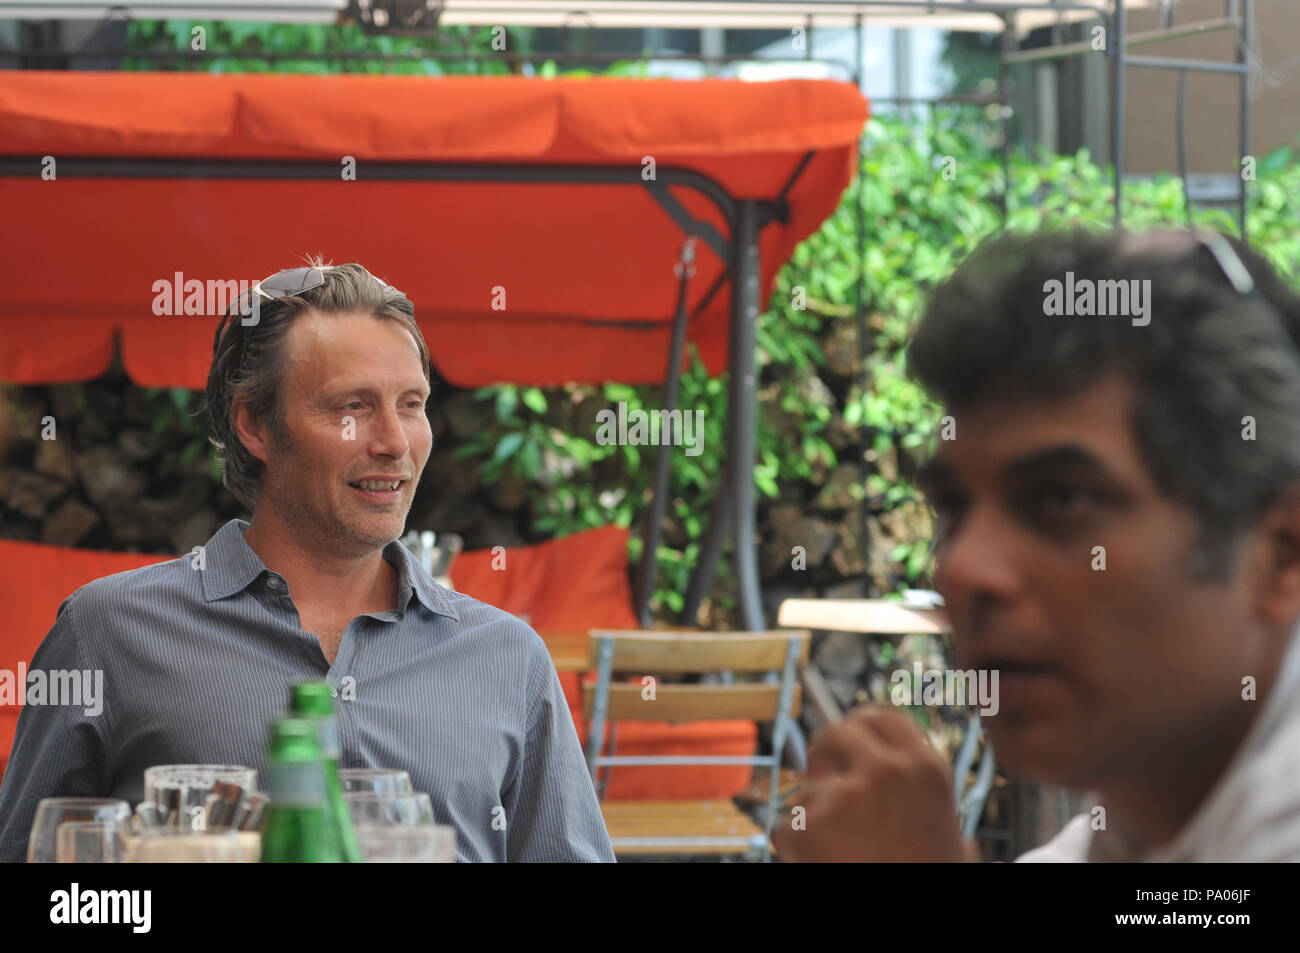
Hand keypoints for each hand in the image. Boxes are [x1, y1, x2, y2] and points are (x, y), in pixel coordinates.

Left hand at [772, 704, 968, 861]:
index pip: (882, 717)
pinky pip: (787, 827)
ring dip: (813, 818)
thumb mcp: (952, 837)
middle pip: (837, 734)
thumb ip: (925, 801)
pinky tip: (822, 867)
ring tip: (840, 857)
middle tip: (822, 777)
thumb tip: (903, 788)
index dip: (859, 727)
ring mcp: (843, 796)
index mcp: (926, 770)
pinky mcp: (807, 826)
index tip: (848, 739)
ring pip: (808, 791)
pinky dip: (795, 849)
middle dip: (825, 755)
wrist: (915, 933)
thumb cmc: (931, 878)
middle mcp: (885, 771)